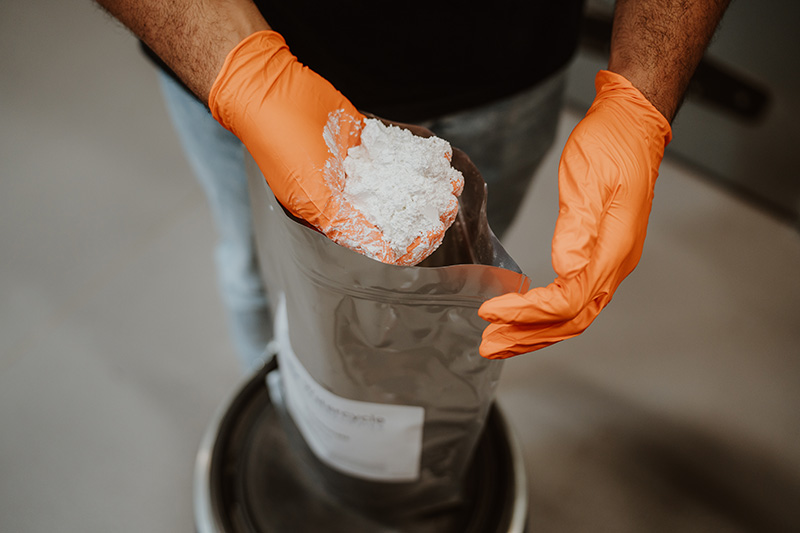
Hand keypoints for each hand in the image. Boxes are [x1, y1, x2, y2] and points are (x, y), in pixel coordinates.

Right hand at [209, 31, 458, 264]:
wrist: (268, 89)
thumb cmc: (280, 144)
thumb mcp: (310, 192)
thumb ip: (346, 223)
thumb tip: (385, 253)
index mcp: (332, 217)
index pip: (378, 243)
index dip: (408, 242)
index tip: (433, 230)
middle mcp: (346, 197)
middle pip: (395, 215)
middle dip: (425, 212)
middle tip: (448, 203)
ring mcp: (357, 169)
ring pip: (400, 184)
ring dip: (427, 184)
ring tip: (450, 179)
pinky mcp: (363, 142)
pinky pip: (397, 154)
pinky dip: (418, 156)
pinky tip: (440, 154)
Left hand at [478, 70, 671, 358]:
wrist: (632, 124)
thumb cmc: (612, 143)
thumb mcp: (588, 178)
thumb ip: (578, 226)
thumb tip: (564, 267)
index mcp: (614, 247)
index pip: (569, 299)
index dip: (529, 312)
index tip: (491, 311)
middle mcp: (616, 262)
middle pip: (572, 318)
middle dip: (528, 335)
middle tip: (488, 344)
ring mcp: (611, 261)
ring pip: (574, 314)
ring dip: (534, 331)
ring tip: (499, 341)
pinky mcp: (600, 254)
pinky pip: (573, 297)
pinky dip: (545, 313)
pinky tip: (524, 316)